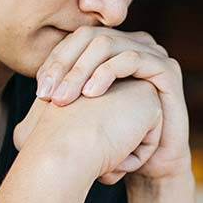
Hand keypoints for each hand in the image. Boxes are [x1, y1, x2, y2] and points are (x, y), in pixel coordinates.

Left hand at [35, 27, 190, 180]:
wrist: (151, 165)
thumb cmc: (115, 141)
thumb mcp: (83, 114)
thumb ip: (64, 94)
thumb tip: (35, 88)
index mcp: (113, 49)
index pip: (76, 40)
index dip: (54, 61)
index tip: (39, 92)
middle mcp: (132, 44)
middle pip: (89, 37)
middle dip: (64, 65)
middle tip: (48, 96)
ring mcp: (152, 53)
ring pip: (107, 44)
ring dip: (81, 70)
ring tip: (65, 98)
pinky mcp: (167, 68)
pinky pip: (132, 58)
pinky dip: (108, 73)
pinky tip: (92, 95)